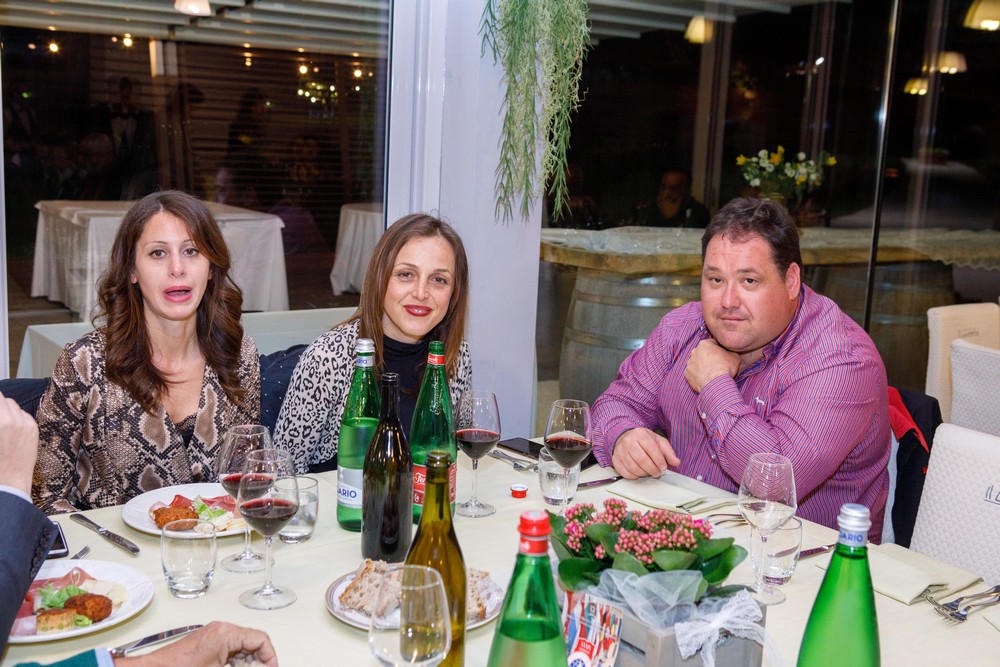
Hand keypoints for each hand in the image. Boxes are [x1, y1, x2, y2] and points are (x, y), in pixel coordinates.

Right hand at [0, 392, 39, 494]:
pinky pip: (23, 414)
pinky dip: (15, 416)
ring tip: (1, 422)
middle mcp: (14, 420)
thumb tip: (0, 411)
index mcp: (2, 422)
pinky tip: (9, 428)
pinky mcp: (34, 428)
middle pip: (3, 399)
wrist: (10, 481)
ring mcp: (26, 423)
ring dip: (5, 409)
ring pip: (13, 405)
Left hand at [116, 622, 277, 666]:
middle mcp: (222, 629)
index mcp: (227, 633)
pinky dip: (235, 663)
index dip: (270, 658)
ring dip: (246, 663)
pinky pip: (230, 650)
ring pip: (242, 648)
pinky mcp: (206, 643)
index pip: (261, 639)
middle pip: (253, 643)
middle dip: (258, 661)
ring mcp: (213, 635)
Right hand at [611, 428, 679, 478]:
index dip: (659, 460)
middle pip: (641, 460)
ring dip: (644, 474)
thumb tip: (676, 462)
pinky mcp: (615, 460)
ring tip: (649, 473)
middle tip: (657, 473)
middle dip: (652, 469)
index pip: (651, 449)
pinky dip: (634, 476)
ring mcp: (620, 451)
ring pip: (633, 467)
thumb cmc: (643, 440)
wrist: (624, 436)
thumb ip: (668, 451)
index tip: (663, 467)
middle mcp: (628, 441)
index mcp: (640, 435)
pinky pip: (625, 473)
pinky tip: (639, 474)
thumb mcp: (657, 441)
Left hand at [684, 339, 739, 392]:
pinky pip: (693, 373)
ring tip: (711, 373)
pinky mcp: (686, 373)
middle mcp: (694, 351)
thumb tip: (729, 353)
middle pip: (703, 353)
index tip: (723, 355)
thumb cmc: (725, 368)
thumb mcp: (734, 356)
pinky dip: (698, 375)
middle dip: (708, 357)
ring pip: (697, 363)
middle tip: (717, 364)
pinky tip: (705, 379)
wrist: (716, 383)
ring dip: (702, 366)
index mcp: (704, 344)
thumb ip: (729, 352)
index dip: (719, 349)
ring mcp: (689, 363)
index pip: (712, 343)